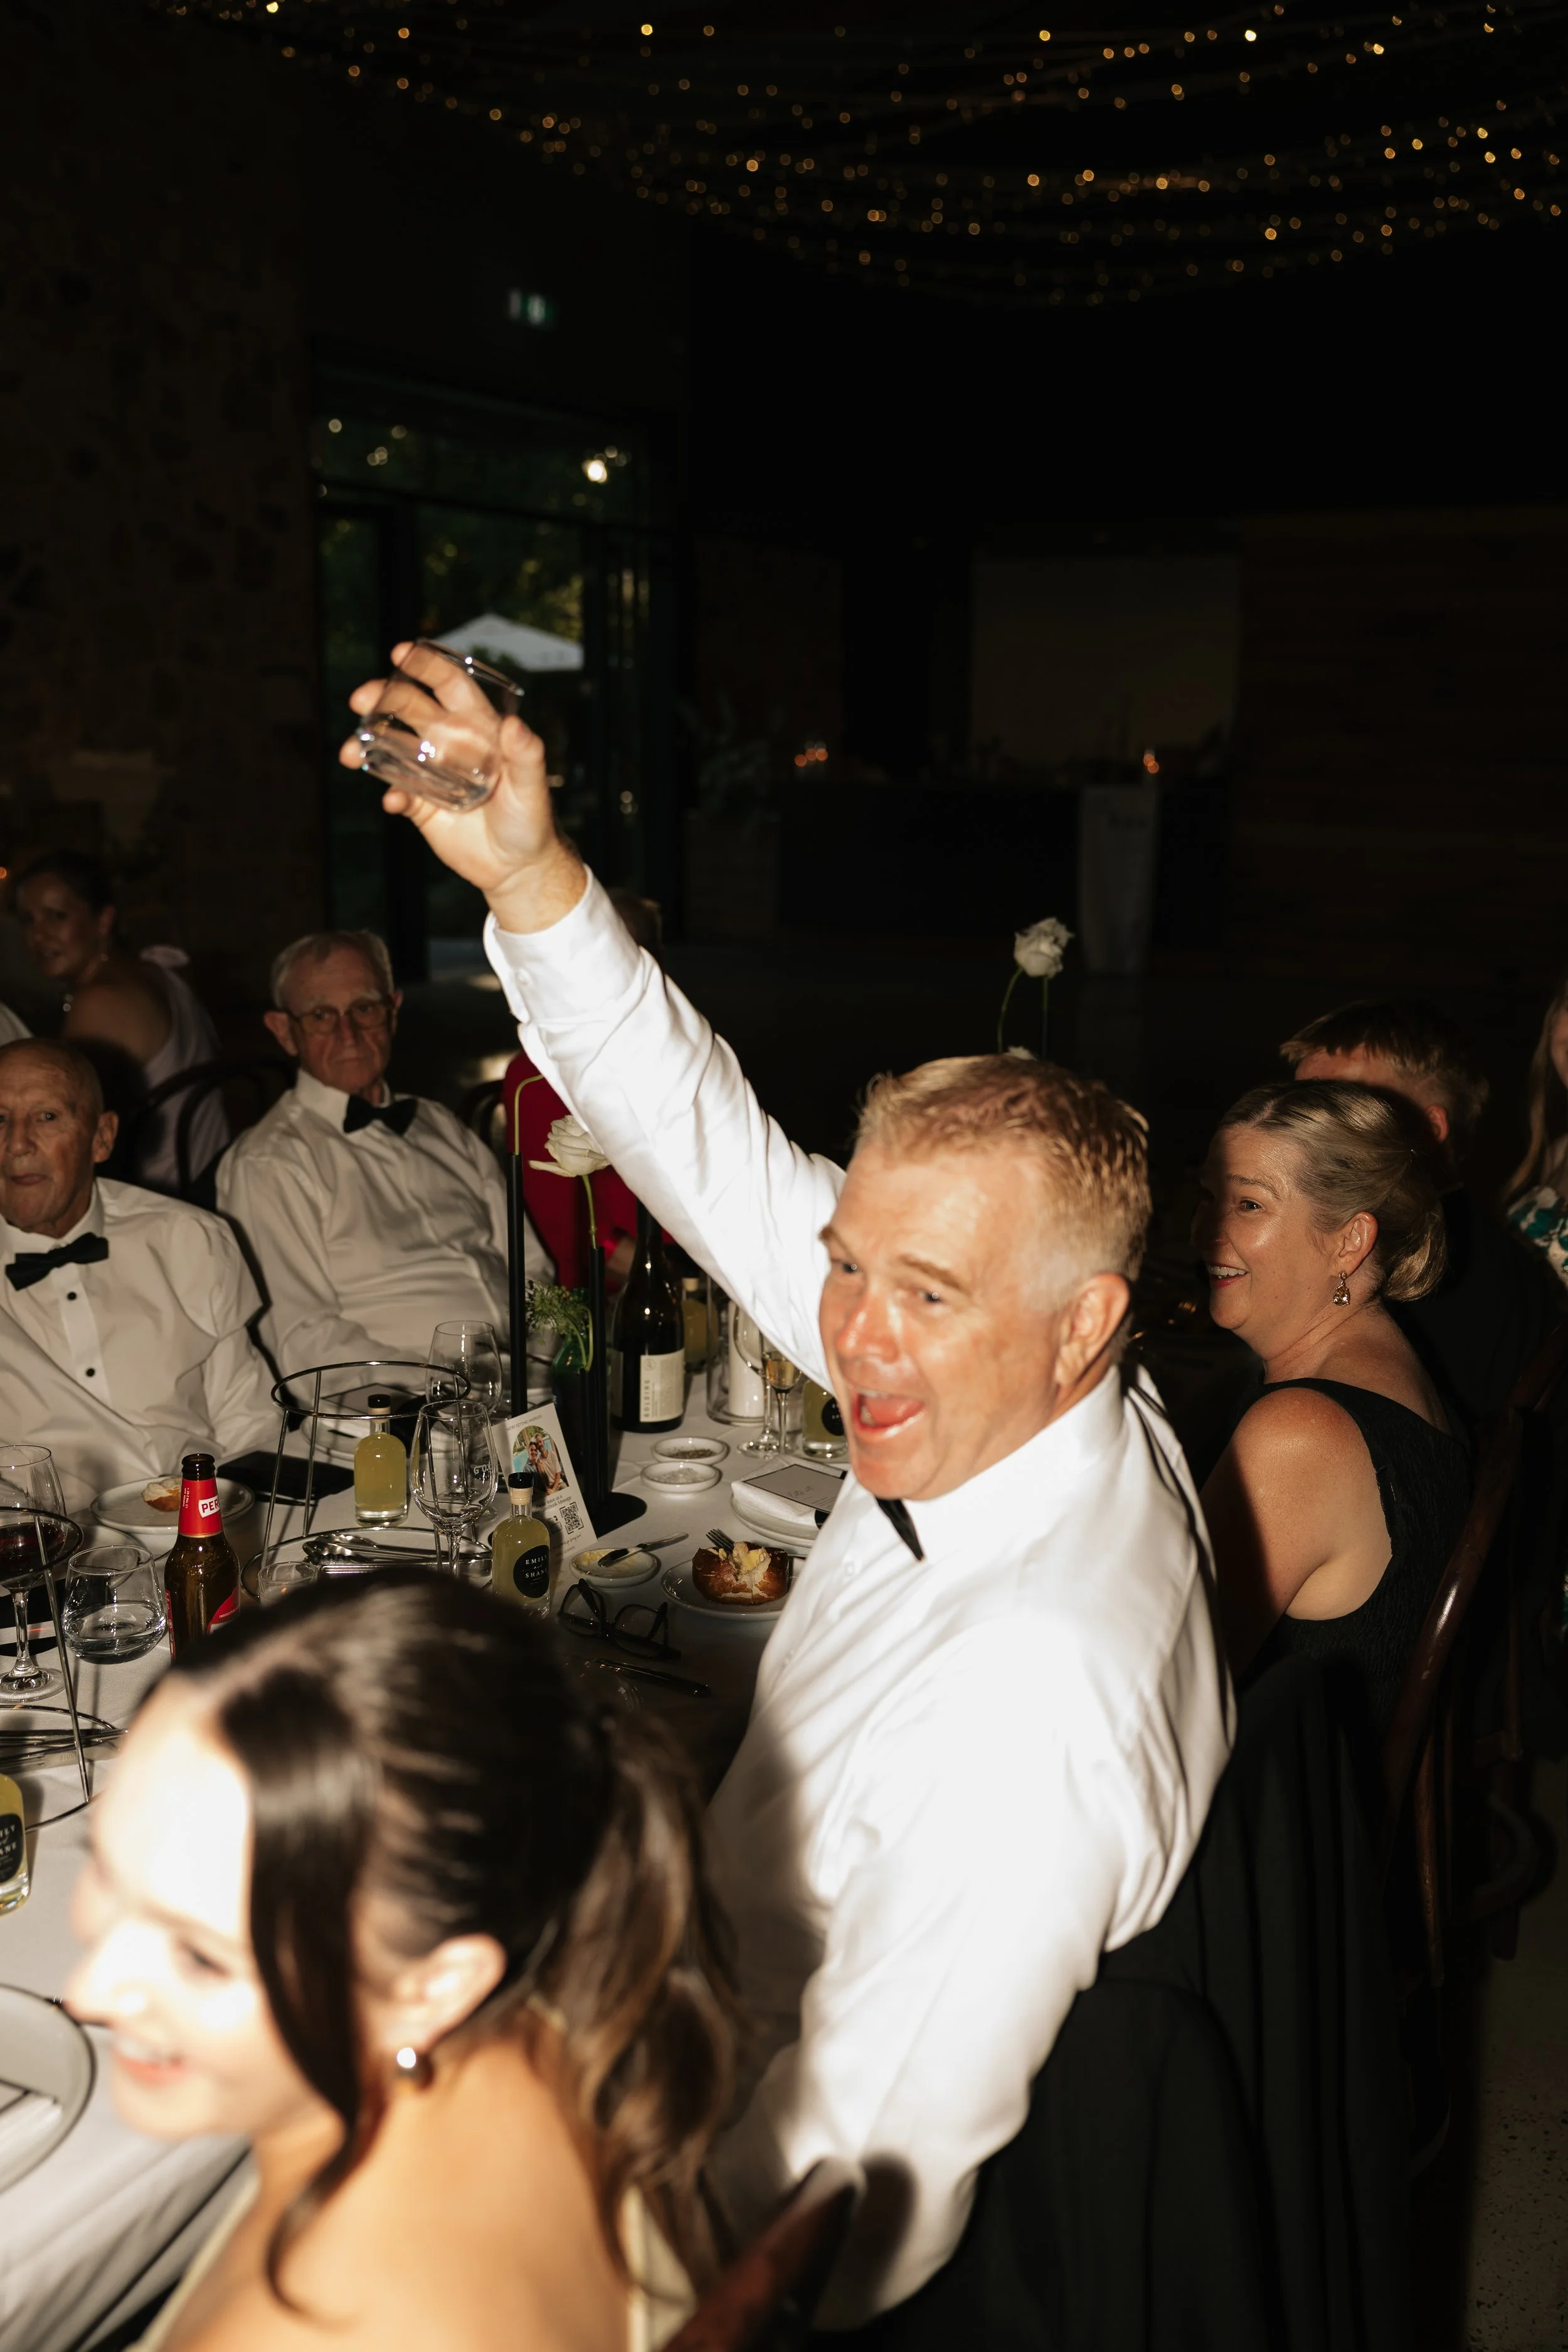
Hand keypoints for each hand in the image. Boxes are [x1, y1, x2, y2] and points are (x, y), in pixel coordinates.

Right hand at [338, 642, 586, 933]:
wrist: (518, 867)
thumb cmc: (531, 820)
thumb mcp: (533, 787)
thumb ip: (526, 756)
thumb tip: (515, 724)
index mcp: (477, 728)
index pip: (449, 686)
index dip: (427, 667)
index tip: (402, 653)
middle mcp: (449, 744)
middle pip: (409, 709)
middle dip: (383, 699)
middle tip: (360, 700)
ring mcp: (431, 773)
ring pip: (390, 747)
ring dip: (367, 744)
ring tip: (349, 754)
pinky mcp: (421, 805)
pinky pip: (396, 792)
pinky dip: (390, 794)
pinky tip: (392, 802)